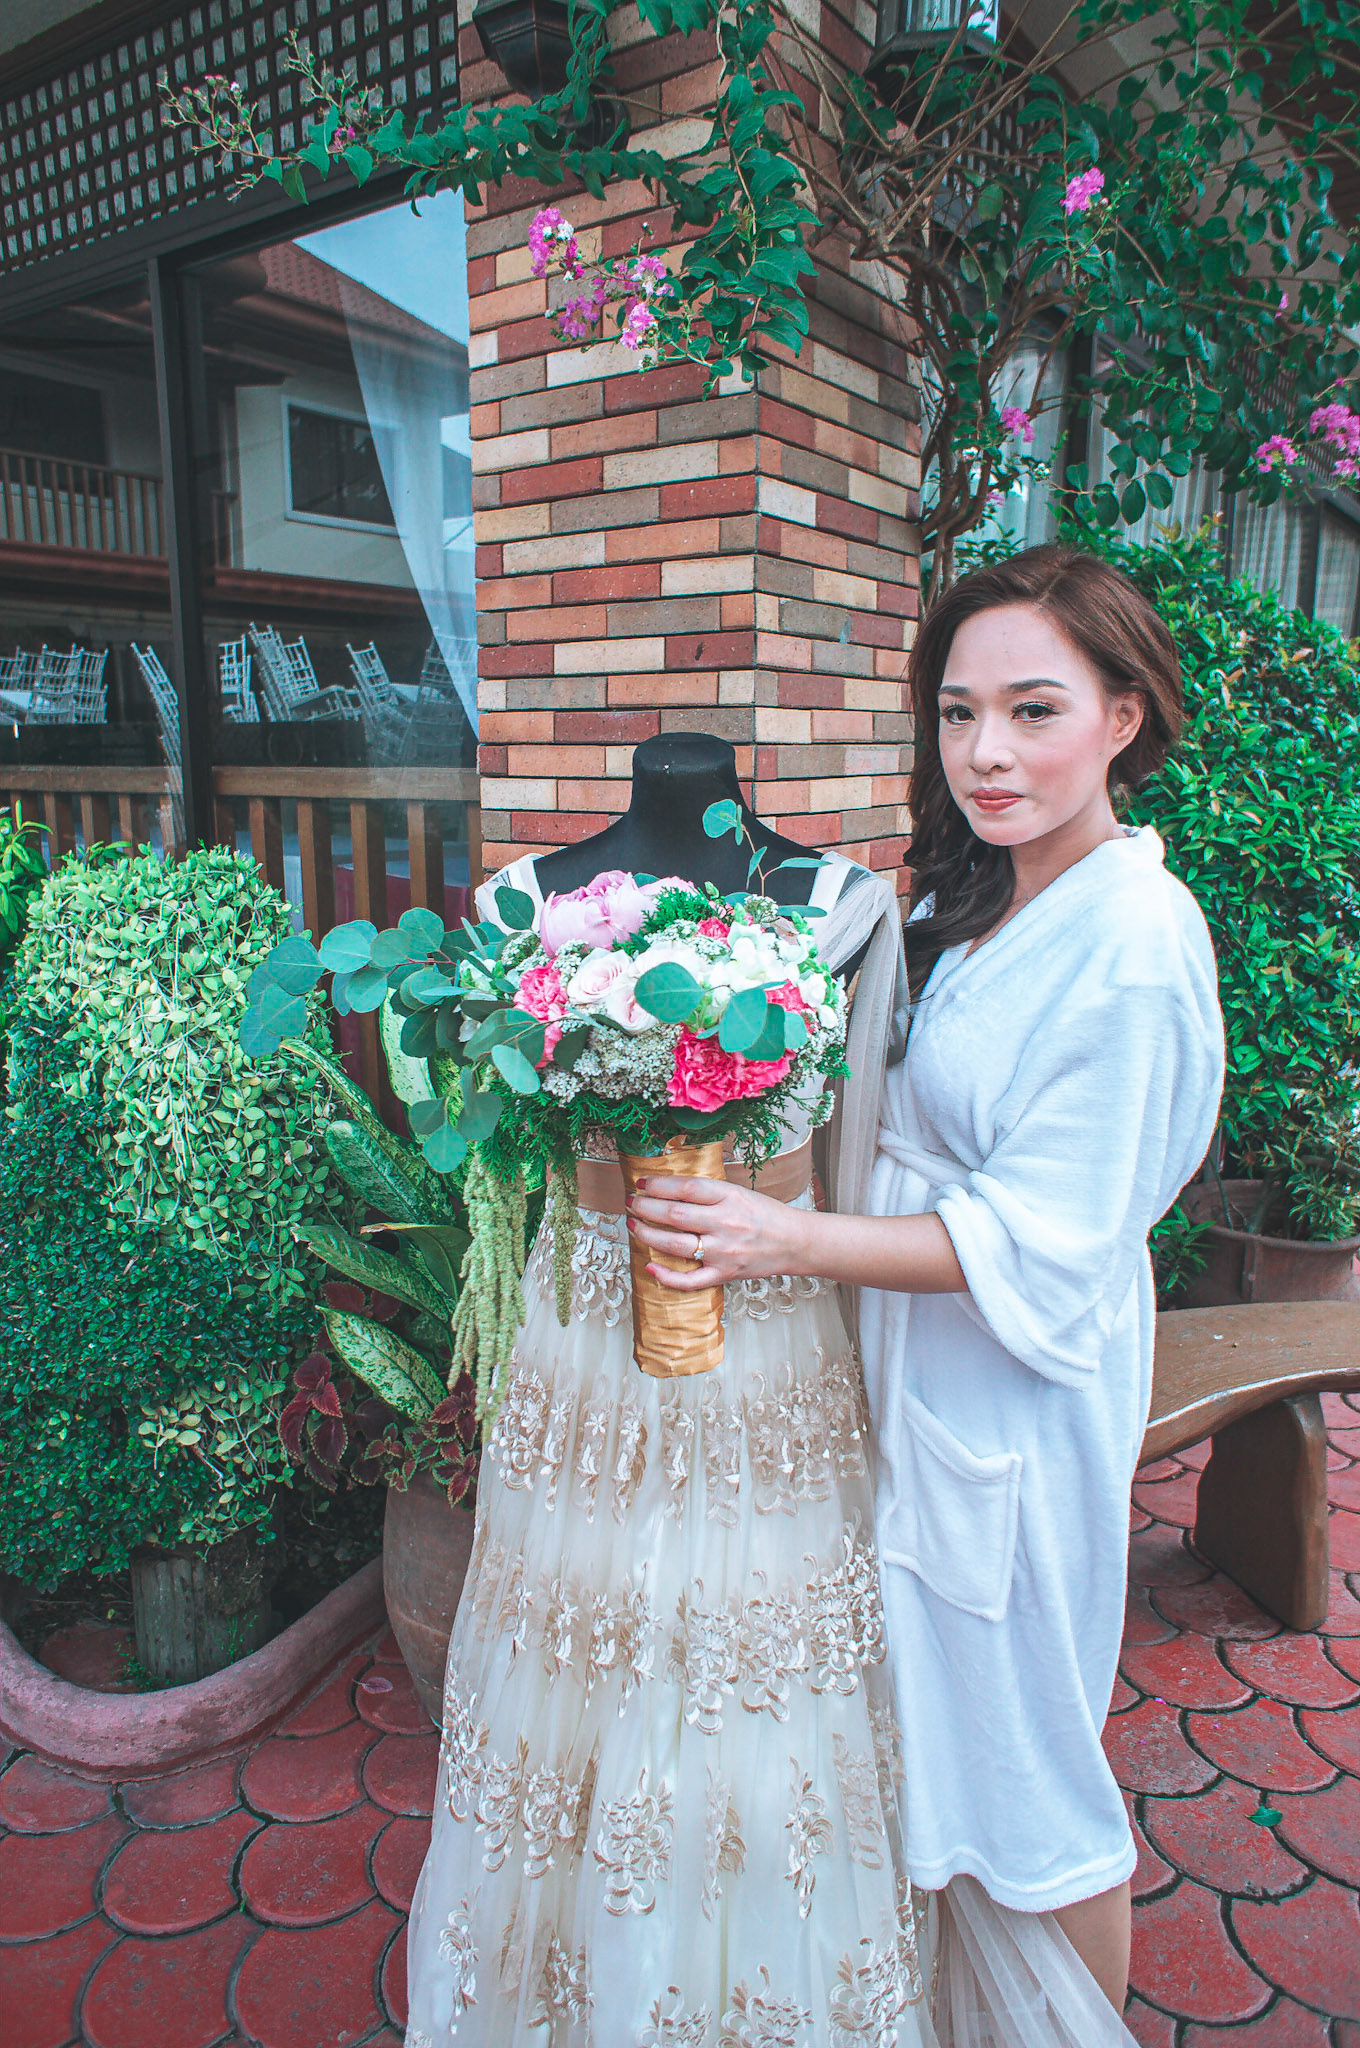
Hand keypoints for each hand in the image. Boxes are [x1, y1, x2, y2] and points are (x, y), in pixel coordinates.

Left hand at [625, 1174, 806, 1289]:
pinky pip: (689, 1280)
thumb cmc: (766, 1215)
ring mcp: (724, 1252)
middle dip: (645, 1207)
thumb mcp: (739, 1193)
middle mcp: (725, 1223)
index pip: (685, 1188)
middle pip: (674, 1214)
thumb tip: (669, 1189)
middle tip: (631, 1203)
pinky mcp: (724, 1274)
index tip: (642, 1183)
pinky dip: (666, 1276)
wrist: (795, 1242)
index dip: (658, 1184)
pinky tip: (650, 1266)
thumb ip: (708, 1193)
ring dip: (648, 1235)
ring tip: (634, 1226)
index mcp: (730, 1197)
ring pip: (675, 1244)